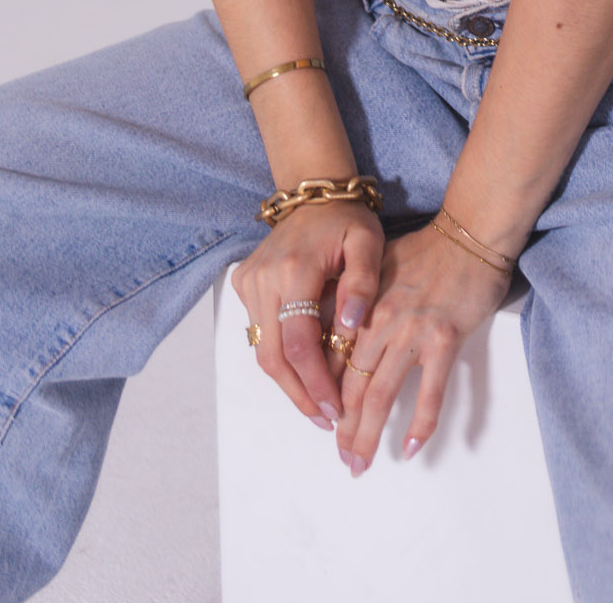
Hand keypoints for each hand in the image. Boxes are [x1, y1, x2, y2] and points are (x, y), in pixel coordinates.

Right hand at [231, 200, 384, 428]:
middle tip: (326, 419)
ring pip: (262, 350)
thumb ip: (362, 284)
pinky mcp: (244, 284)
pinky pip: (259, 332)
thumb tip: (351, 328)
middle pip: (274, 356)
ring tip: (317, 405)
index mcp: (294, 270)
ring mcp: (249, 282)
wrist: (313, 194)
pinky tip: (305, 372)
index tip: (336, 408)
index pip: (299, 343)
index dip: (316, 382)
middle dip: (300, 394)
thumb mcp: (368, 243)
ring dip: (289, 382)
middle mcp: (263, 278)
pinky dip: (281, 357)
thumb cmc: (347, 220)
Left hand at [335, 221, 513, 474]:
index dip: (325, 396)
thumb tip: (335, 331)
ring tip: (361, 464)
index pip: (332, 360)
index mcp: (362, 306)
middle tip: (341, 458)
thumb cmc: (427, 249)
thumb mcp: (378, 267)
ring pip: (382, 396)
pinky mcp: (444, 340)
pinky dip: (420, 424)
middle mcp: (380, 322)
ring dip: (369, 435)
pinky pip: (430, 393)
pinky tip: (409, 449)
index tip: (322, 422)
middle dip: (343, 428)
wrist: (469, 233)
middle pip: (352, 386)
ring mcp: (412, 333)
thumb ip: (356, 300)